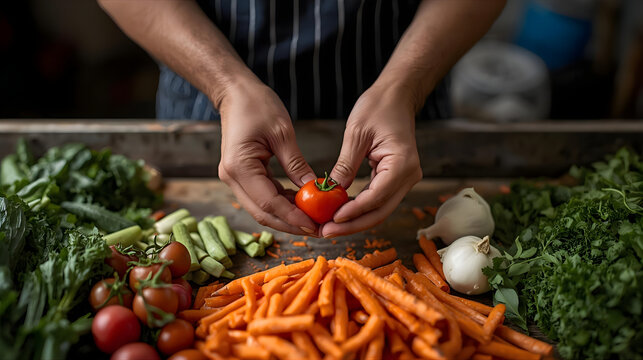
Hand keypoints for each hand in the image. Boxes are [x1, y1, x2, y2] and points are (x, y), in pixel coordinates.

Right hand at [217, 80, 317, 234]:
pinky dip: (281, 205)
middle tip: (319, 230)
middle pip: (263, 213)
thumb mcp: (282, 133)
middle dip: (291, 224)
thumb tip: (314, 190)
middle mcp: (232, 178)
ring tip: (314, 221)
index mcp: (240, 167)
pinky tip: (301, 206)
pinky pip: (262, 197)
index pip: (269, 203)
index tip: (316, 225)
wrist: (235, 93)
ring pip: (262, 209)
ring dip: (287, 217)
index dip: (293, 217)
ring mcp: (234, 179)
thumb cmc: (257, 105)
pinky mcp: (241, 176)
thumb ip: (296, 164)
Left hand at [320, 83, 422, 236]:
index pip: (376, 197)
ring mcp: (405, 180)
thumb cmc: (378, 107)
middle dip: (352, 225)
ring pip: (379, 210)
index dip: (353, 211)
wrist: (397, 96)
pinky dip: (359, 209)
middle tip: (325, 232)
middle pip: (380, 212)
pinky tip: (339, 214)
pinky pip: (378, 200)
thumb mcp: (356, 133)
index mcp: (402, 164)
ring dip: (355, 221)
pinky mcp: (396, 179)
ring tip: (328, 227)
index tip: (331, 220)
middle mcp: (409, 176)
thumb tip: (331, 192)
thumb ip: (345, 165)